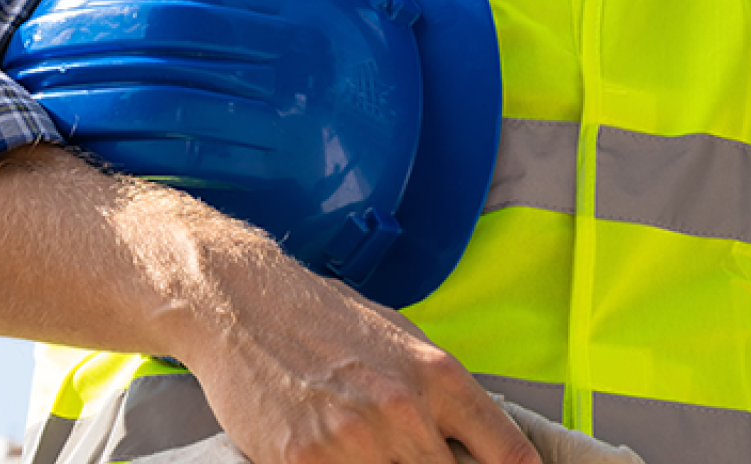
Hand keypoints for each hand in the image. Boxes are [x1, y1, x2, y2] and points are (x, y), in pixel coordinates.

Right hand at [178, 254, 539, 463]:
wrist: (242, 303)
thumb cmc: (323, 319)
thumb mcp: (401, 339)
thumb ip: (441, 394)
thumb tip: (477, 443)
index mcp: (439, 376)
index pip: (508, 454)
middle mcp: (404, 409)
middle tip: (418, 458)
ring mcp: (355, 440)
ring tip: (374, 455)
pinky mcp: (305, 462)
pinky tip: (339, 461)